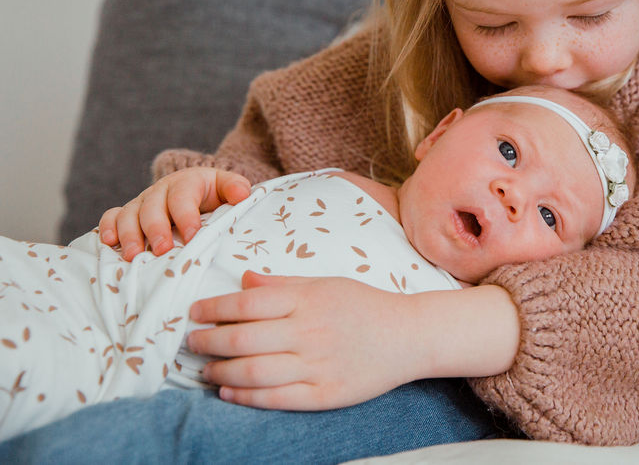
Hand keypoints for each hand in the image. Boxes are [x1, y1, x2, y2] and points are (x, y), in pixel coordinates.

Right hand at [98, 167, 250, 260]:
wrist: (197, 190)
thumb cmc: (214, 195)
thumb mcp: (228, 187)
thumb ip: (236, 188)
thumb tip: (242, 194)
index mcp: (186, 182)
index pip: (183, 197)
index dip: (186, 216)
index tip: (193, 236)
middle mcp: (160, 191)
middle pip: (152, 207)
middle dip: (156, 229)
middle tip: (162, 250)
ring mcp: (142, 202)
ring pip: (129, 214)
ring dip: (129, 235)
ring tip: (132, 256)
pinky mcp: (128, 214)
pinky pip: (111, 217)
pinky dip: (106, 228)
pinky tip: (108, 244)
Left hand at [187, 272, 519, 410]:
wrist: (408, 336)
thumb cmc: (364, 305)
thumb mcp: (326, 284)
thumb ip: (284, 283)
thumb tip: (244, 278)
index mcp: (308, 299)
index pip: (247, 303)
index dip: (214, 308)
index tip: (194, 312)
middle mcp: (308, 332)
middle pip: (243, 339)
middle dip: (208, 341)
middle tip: (191, 342)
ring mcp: (316, 365)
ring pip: (253, 372)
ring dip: (219, 370)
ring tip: (204, 368)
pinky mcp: (324, 394)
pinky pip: (275, 398)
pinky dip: (244, 396)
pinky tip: (227, 390)